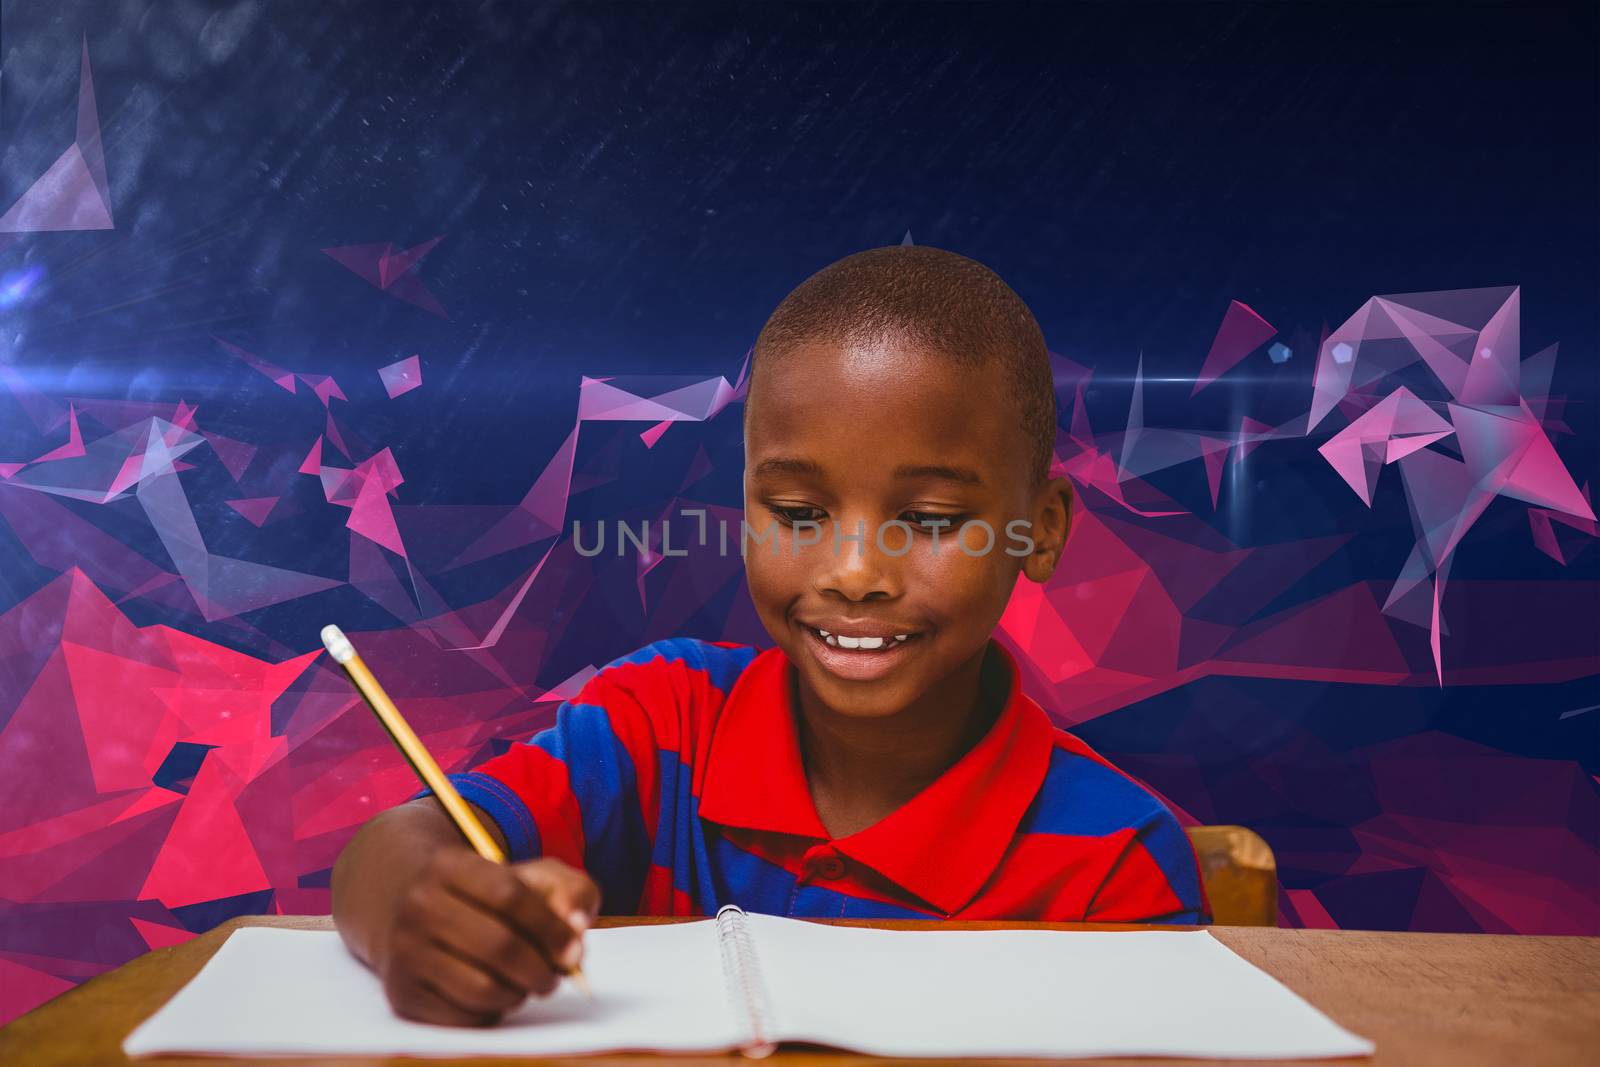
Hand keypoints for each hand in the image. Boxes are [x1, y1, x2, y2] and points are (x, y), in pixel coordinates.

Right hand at [376, 849, 600, 1025]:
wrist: (414, 911)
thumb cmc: (488, 897)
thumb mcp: (531, 876)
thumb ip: (570, 891)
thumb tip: (577, 927)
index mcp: (449, 866)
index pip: (510, 896)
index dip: (550, 928)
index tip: (573, 950)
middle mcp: (418, 905)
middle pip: (499, 946)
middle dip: (541, 969)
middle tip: (553, 977)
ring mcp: (405, 951)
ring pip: (483, 988)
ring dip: (519, 994)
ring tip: (525, 984)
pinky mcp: (402, 992)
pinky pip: (463, 1015)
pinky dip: (492, 1011)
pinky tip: (494, 993)